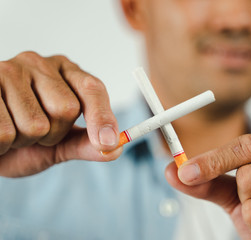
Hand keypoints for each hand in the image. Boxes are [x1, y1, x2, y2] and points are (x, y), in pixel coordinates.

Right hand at [0, 51, 121, 176]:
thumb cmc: (24, 140)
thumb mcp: (59, 144)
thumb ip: (85, 144)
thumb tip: (116, 148)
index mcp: (66, 71)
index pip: (92, 88)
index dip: (102, 117)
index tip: (107, 144)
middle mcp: (39, 63)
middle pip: (66, 108)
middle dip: (54, 135)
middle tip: (36, 133)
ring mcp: (8, 70)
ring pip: (35, 125)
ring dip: (25, 142)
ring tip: (13, 131)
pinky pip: (4, 133)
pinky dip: (2, 145)